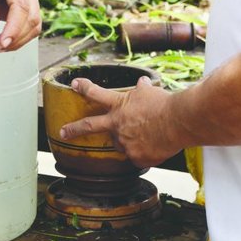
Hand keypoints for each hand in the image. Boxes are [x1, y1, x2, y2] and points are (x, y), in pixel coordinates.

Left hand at [0, 0, 40, 51]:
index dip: (14, 27)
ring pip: (34, 24)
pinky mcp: (28, 5)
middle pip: (31, 16)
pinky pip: (30, 25)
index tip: (2, 42)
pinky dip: (19, 37)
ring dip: (18, 40)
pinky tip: (4, 41)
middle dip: (15, 37)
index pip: (21, 4)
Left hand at [59, 76, 182, 167]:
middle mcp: (117, 125)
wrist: (179, 121)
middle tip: (62, 132)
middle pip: (90, 126)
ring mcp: (125, 143)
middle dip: (73, 129)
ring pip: (120, 143)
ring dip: (128, 139)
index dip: (84, 88)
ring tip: (148, 134)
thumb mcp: (150, 92)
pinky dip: (145, 151)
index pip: (96, 93)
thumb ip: (142, 89)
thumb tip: (142, 82)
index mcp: (119, 106)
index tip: (74, 85)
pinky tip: (156, 146)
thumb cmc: (165, 104)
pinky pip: (137, 156)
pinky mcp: (136, 157)